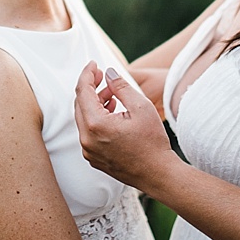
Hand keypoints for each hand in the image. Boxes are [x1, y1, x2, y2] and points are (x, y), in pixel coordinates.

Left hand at [75, 62, 174, 191]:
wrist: (159, 175)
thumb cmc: (153, 142)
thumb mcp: (140, 107)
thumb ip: (121, 86)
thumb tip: (108, 72)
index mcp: (96, 125)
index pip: (83, 91)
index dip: (87, 74)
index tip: (94, 64)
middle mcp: (87, 139)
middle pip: (80, 104)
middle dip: (90, 88)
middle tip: (103, 77)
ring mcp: (88, 151)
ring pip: (83, 119)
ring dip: (94, 103)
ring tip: (111, 95)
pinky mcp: (94, 158)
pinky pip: (88, 133)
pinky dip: (96, 119)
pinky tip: (112, 113)